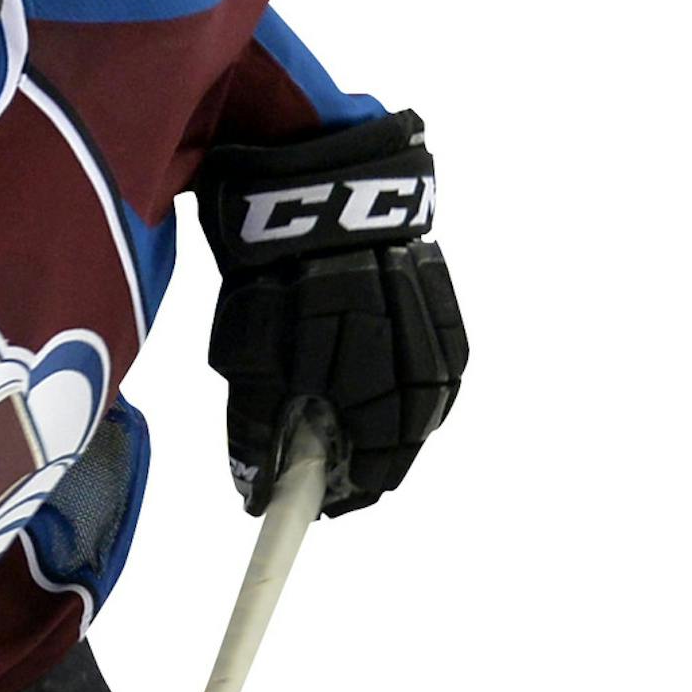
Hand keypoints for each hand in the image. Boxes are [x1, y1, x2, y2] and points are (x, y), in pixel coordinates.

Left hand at [198, 110, 466, 514]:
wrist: (306, 180)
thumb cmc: (264, 276)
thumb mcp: (243, 353)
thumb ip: (254, 424)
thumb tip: (254, 493)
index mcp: (342, 345)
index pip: (360, 443)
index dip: (348, 488)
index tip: (327, 512)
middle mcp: (394, 329)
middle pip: (403, 426)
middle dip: (377, 470)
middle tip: (349, 494)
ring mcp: (423, 308)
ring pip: (432, 397)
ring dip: (405, 439)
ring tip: (375, 464)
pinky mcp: (441, 290)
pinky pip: (448, 360)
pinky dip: (429, 397)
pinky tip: (405, 415)